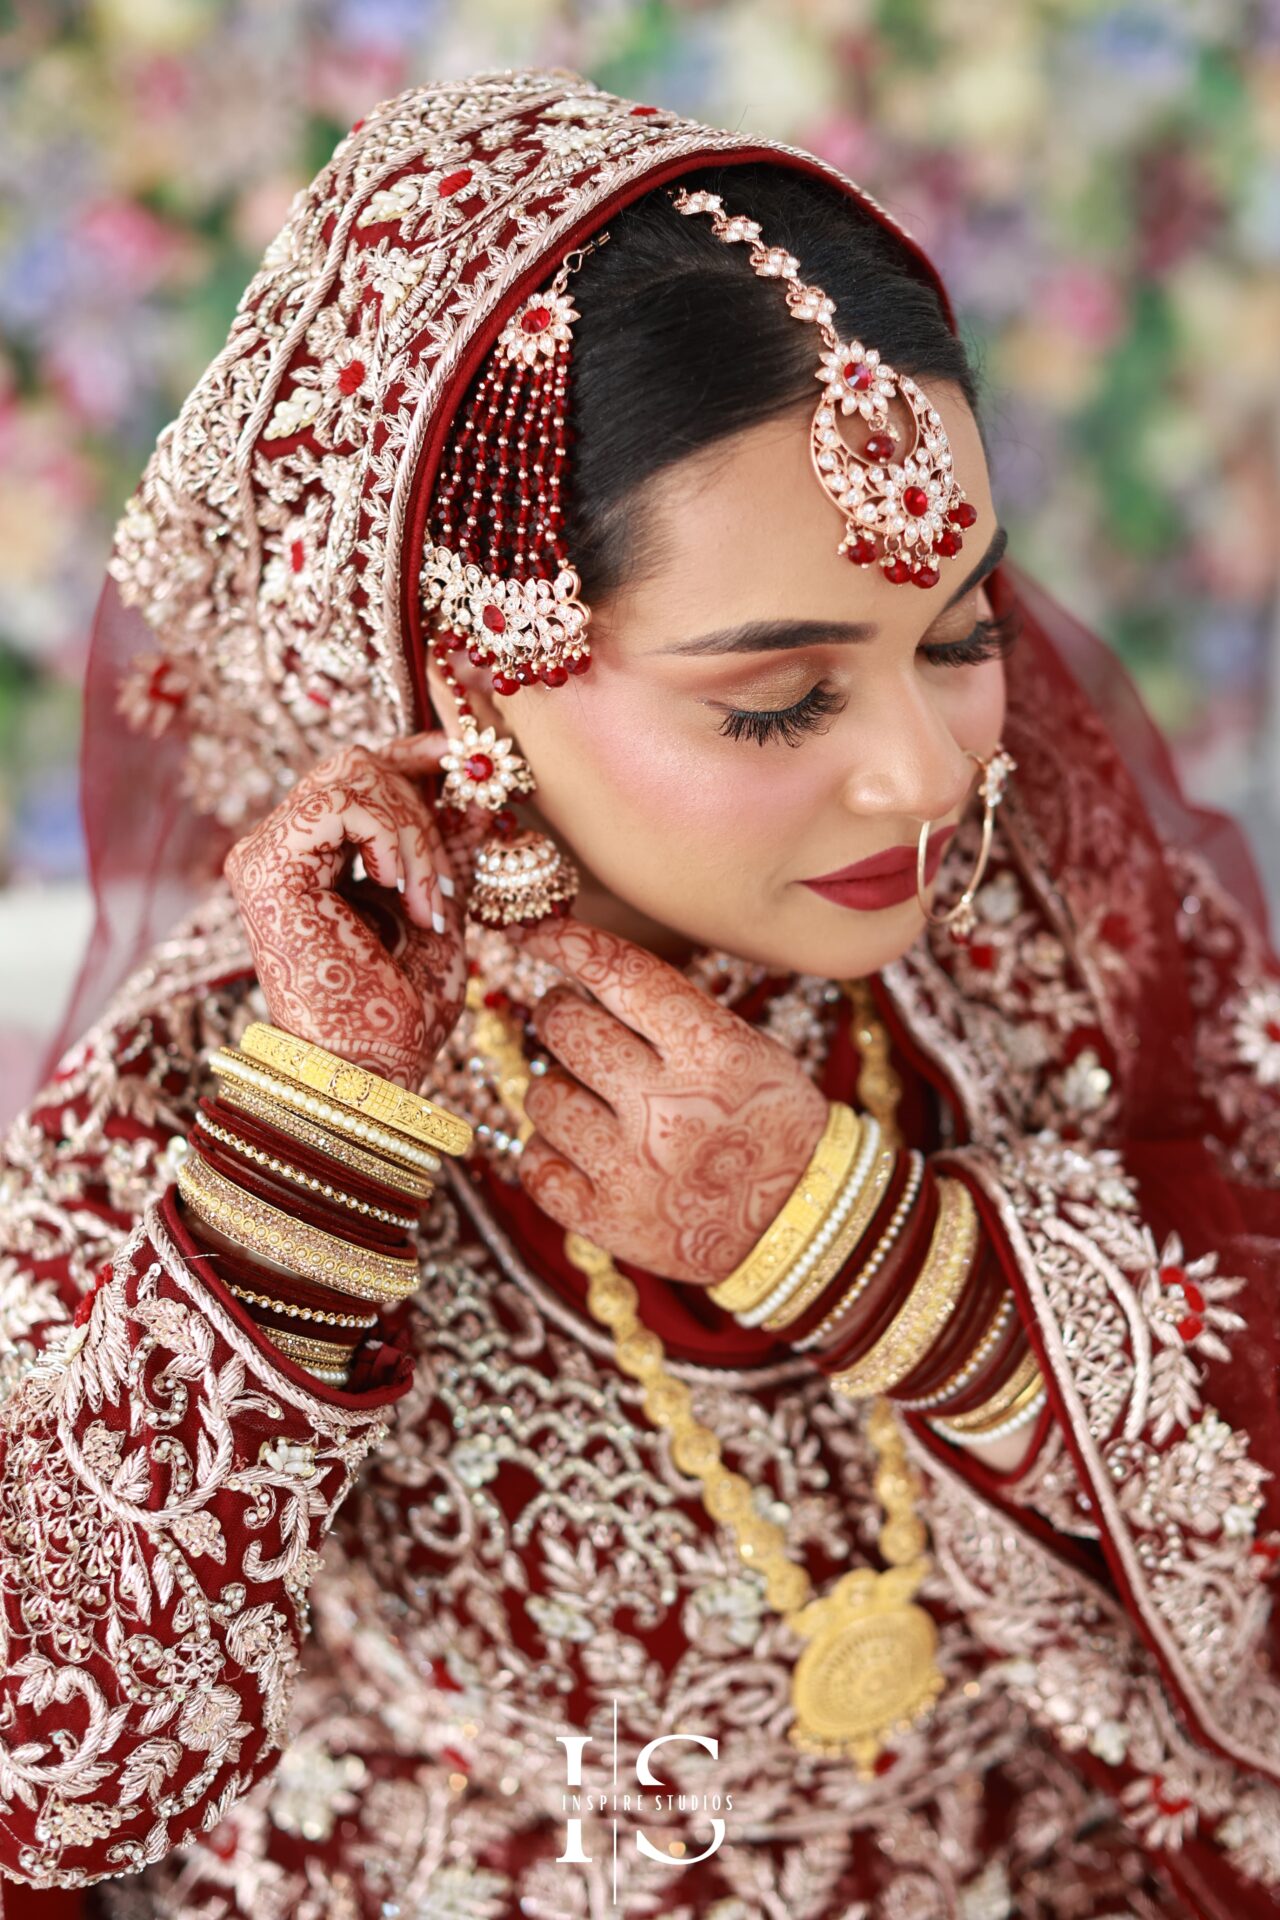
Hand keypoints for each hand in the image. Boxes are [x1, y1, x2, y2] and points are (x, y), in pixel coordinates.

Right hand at [224, 736, 478, 1086]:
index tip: (466, 760)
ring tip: (427, 900)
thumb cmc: (399, 1016)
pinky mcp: (265, 866)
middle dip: (420, 807)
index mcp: (311, 860)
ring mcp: (264, 855)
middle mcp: (278, 850)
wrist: (370, 1076)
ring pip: (354, 773)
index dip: (413, 753)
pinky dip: (392, 839)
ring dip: (413, 832)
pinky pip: (344, 802)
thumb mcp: (440, 910)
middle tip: (443, 881)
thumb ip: (449, 849)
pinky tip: (402, 893)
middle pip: (357, 763)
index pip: (358, 773)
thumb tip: (475, 788)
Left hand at [514, 918, 828, 1283]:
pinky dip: (550, 1151)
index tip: (535, 931)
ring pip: (542, 1096)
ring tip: (590, 1097)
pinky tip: (582, 1149)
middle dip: (559, 1014)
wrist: (800, 1220)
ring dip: (557, 1087)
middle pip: (567, 1029)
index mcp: (715, 1053)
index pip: (623, 974)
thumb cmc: (768, 1120)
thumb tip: (583, 969)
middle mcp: (670, 1108)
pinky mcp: (608, 1222)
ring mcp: (634, 1170)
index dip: (569, 942)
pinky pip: (536, 1164)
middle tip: (569, 1019)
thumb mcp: (749, 1048)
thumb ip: (674, 1012)